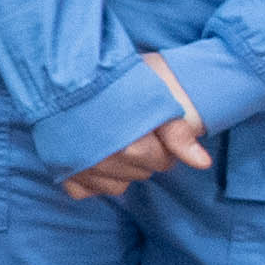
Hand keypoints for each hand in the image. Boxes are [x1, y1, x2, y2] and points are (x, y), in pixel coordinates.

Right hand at [59, 55, 212, 204]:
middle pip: (140, 174)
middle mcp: (107, 164)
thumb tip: (203, 164)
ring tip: (113, 142)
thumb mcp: (154, 98)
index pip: (163, 162)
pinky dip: (91, 180)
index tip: (152, 128)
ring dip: (120, 170)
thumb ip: (179, 133)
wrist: (60, 74)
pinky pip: (83, 191)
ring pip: (116, 187)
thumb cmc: (111, 81)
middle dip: (143, 156)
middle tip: (133, 131)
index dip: (162, 144)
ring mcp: (83, 170)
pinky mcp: (63, 172)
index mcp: (132, 148)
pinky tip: (92, 159)